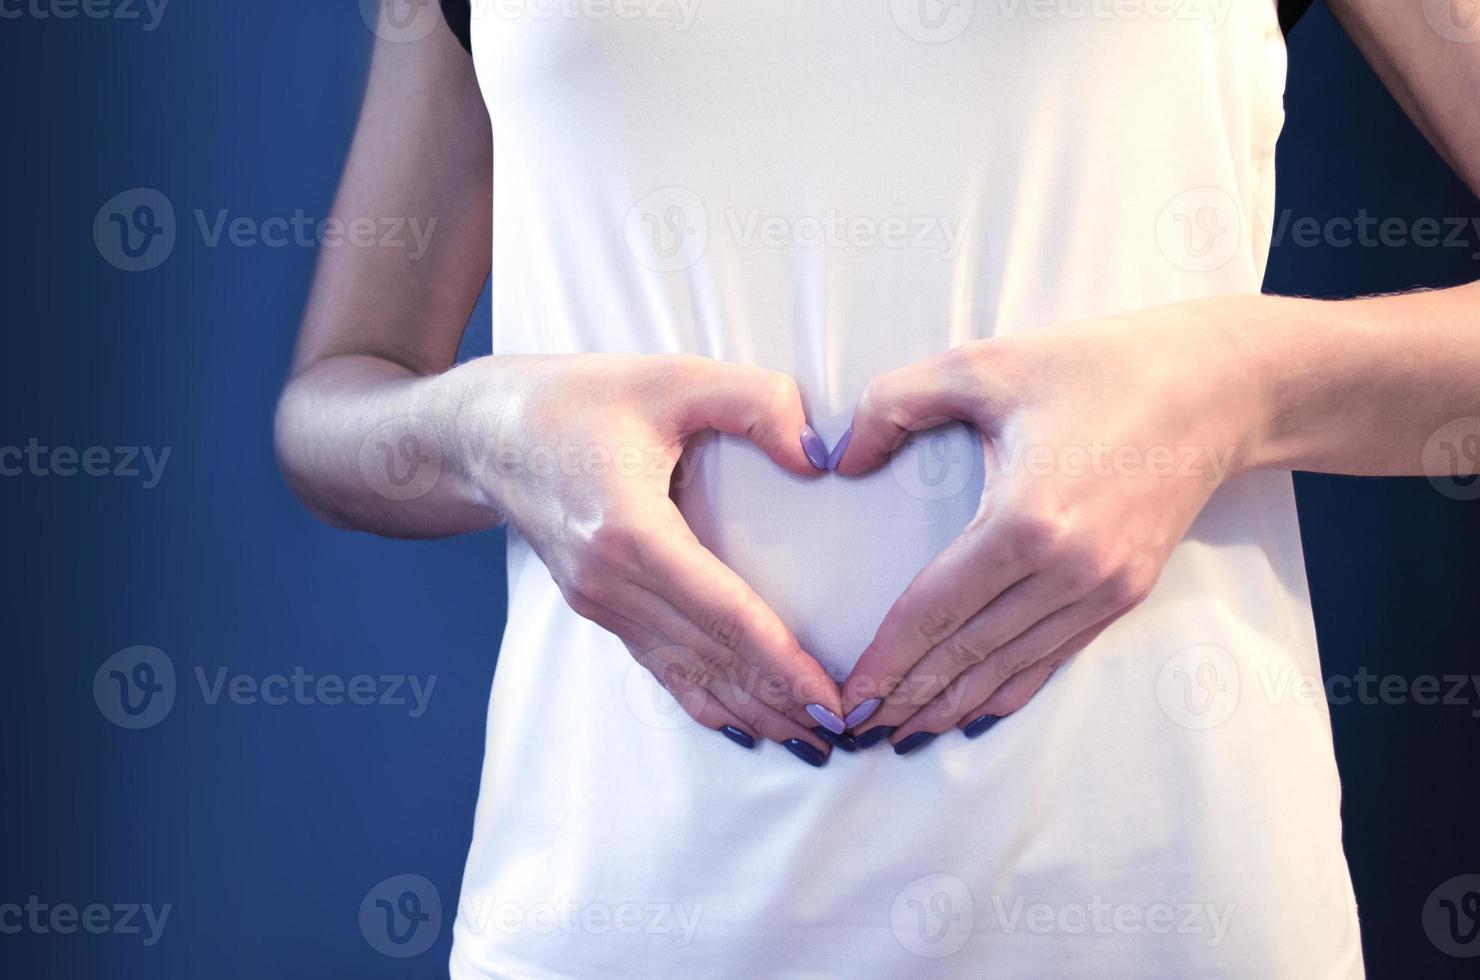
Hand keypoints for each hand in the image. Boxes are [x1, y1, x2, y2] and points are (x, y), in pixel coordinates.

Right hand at [458, 353, 846, 764]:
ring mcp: (598, 602)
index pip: (725, 614)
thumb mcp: (672, 376)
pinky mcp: (596, 606)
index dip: (784, 663)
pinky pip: (658, 665)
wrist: (486, 431)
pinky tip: (740, 724)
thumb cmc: (576, 398)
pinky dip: (704, 698)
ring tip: (808, 742)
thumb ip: (755, 403)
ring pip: (686, 673)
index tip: (834, 700)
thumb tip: (819, 457)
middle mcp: (609, 583)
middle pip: (711, 657)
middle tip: (845, 734)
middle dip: (780, 701)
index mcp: (629, 532)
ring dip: (749, 710)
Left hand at [834, 304, 1262, 751]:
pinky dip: (1009, 690)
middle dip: (907, 697)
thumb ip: (894, 403)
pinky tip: (974, 712)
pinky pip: (1054, 657)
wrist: (1216, 385)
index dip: (887, 659)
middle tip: (856, 731)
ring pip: (1010, 667)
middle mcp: (1068, 571)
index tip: (847, 697)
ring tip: (902, 734)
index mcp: (1025, 521)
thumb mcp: (982, 365)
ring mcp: (1103, 590)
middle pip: (968, 653)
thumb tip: (840, 460)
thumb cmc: (1096, 366)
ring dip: (952, 705)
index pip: (934, 611)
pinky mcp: (1126, 593)